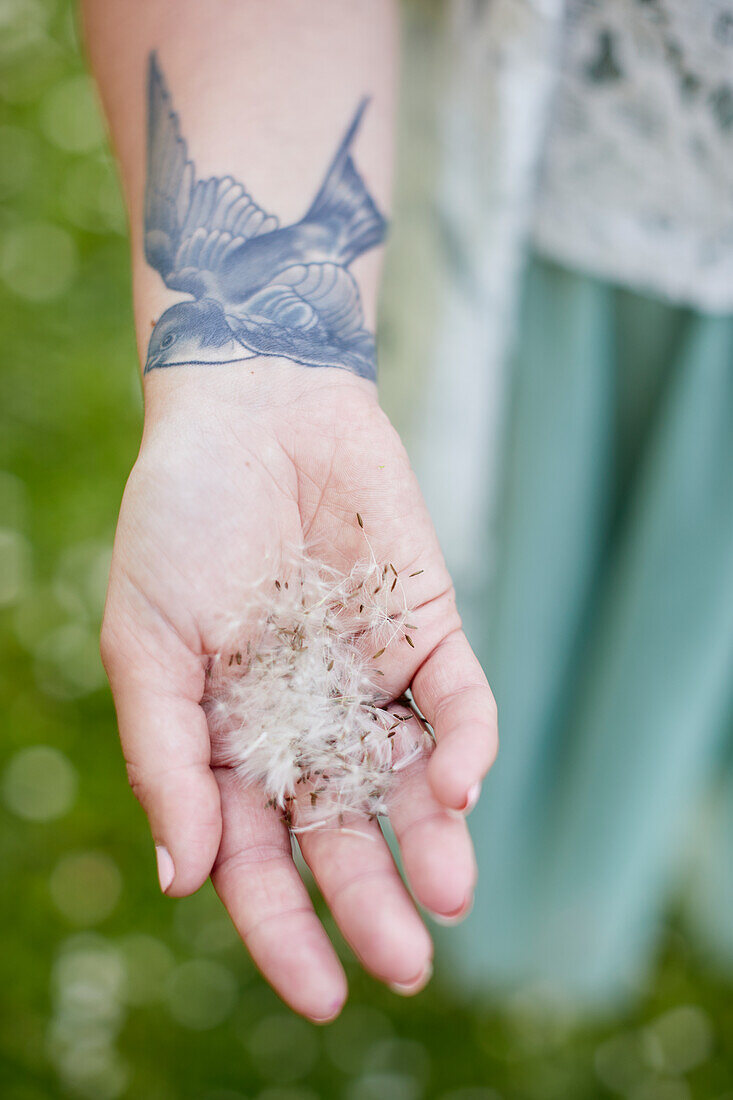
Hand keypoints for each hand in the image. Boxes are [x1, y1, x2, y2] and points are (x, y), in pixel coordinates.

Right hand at [101, 360, 497, 1020]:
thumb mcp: (147, 644)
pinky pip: (458, 703)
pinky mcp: (429, 631)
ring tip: (447, 898)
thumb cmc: (179, 525)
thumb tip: (183, 879)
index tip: (322, 993)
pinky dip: (464, 745)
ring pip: (412, 786)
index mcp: (230, 743)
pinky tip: (458, 785)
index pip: (258, 859)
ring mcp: (372, 682)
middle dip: (373, 903)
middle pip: (345, 835)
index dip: (284, 928)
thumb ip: (166, 757)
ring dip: (435, 842)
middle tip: (404, 966)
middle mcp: (307, 727)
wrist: (253, 413)